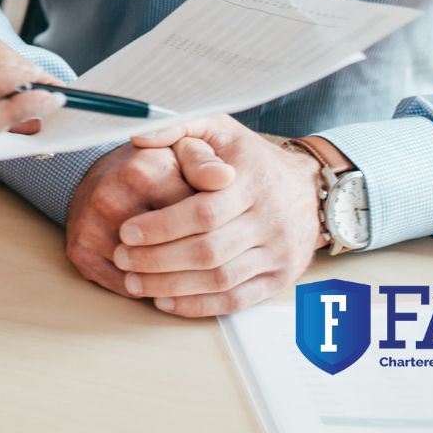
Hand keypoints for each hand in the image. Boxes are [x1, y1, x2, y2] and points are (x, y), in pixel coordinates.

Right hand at [64, 140, 223, 296]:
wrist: (99, 176)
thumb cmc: (149, 168)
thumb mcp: (180, 153)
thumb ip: (204, 163)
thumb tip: (226, 177)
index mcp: (140, 173)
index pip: (195, 219)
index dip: (216, 227)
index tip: (221, 225)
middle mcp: (108, 200)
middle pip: (171, 253)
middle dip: (195, 259)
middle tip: (208, 253)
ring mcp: (90, 230)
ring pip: (148, 276)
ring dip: (172, 279)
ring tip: (185, 266)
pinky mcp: (80, 254)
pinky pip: (127, 287)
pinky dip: (146, 287)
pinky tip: (158, 275)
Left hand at [108, 117, 324, 316]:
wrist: (309, 188)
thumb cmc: (250, 158)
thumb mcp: (219, 129)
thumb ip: (179, 127)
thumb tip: (139, 137)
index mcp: (253, 183)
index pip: (204, 212)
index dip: (162, 226)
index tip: (126, 231)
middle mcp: (270, 221)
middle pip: (209, 251)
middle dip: (159, 259)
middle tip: (122, 259)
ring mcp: (278, 253)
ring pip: (221, 279)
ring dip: (172, 285)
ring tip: (134, 282)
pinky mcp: (279, 278)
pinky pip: (236, 299)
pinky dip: (199, 305)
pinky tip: (166, 301)